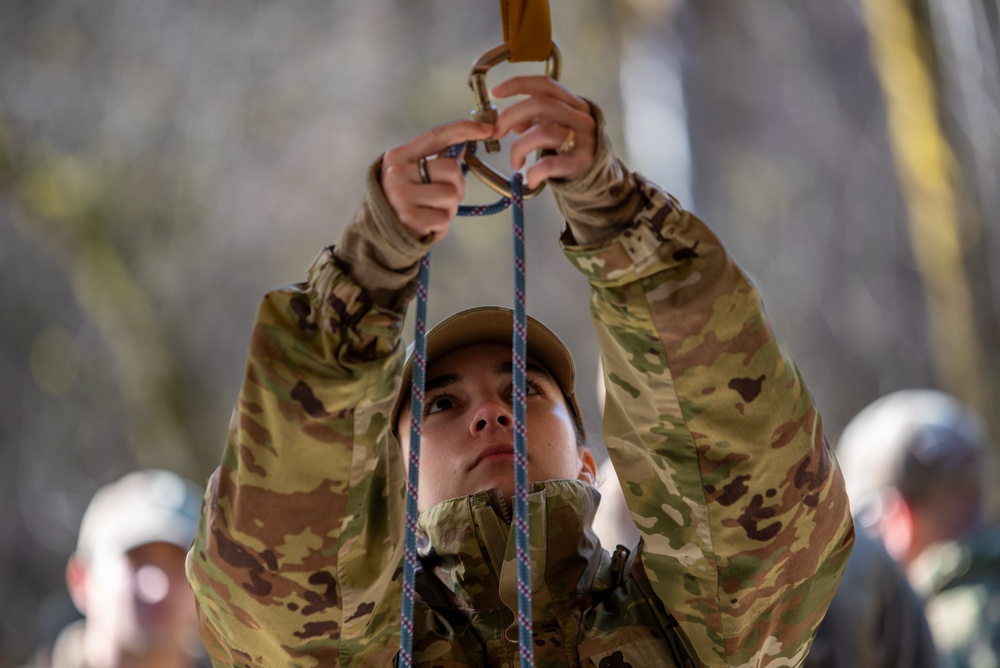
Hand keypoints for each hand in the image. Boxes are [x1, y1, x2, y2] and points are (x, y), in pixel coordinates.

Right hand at [381, 120, 494, 242]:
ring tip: (433, 211)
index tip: (487, 129)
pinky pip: (445, 218)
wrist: (381, 234)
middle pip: (451, 168)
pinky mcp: (410, 219)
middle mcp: (397, 173)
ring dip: (449, 207)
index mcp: (398, 156)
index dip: (464, 130)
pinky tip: (428, 224)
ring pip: (451, 195)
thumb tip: (462, 145)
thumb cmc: (403, 201)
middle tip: (443, 197)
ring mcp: (402, 196)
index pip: (436, 136)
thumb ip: (435, 159)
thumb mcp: (411, 174)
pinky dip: (442, 224)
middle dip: (456, 184)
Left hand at [492, 76, 596, 189]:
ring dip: (518, 147)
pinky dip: (533, 172)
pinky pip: (550, 164)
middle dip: (510, 116)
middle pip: (540, 103)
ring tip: (515, 162)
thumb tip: (508, 120)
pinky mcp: (582, 162)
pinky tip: (530, 179)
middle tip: (497, 133)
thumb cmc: (572, 149)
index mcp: (574, 104)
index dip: (519, 84)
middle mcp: (581, 117)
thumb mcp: (554, 128)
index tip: (496, 92)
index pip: (546, 84)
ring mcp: (584, 139)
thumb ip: (533, 120)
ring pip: (543, 132)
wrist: (598, 177)